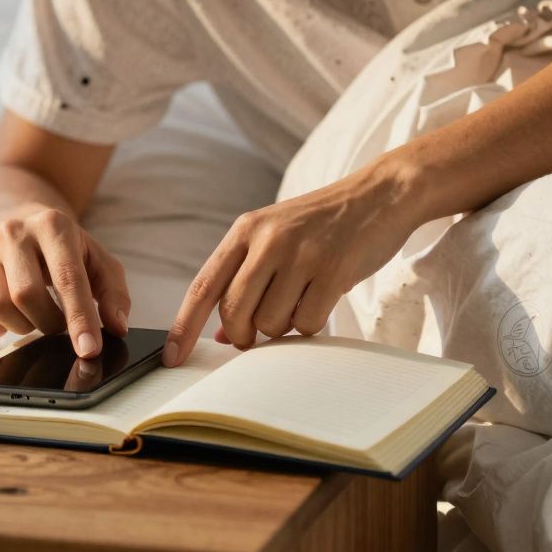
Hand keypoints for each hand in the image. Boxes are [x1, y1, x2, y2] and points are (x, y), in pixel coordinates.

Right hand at [0, 208, 129, 357]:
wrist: (22, 221)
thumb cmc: (65, 248)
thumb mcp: (98, 260)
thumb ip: (114, 292)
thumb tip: (116, 326)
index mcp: (53, 225)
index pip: (67, 278)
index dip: (79, 318)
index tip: (89, 349)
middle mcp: (14, 233)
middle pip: (27, 294)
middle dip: (49, 322)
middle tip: (60, 325)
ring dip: (23, 326)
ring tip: (37, 318)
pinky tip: (11, 319)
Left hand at [163, 163, 423, 365]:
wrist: (381, 194)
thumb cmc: (321, 225)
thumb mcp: (274, 238)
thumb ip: (243, 279)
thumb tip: (220, 336)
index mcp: (245, 230)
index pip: (203, 286)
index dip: (184, 326)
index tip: (171, 357)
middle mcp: (267, 239)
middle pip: (233, 313)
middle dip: (243, 334)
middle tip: (259, 330)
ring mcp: (301, 254)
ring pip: (269, 324)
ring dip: (283, 326)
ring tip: (301, 297)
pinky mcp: (333, 270)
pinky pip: (306, 323)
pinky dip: (312, 323)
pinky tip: (323, 297)